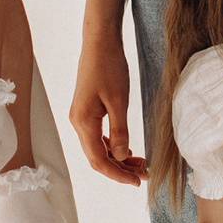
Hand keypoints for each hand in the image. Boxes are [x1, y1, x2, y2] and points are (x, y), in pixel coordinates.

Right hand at [71, 24, 145, 184]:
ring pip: (98, 148)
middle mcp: (78, 122)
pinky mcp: (86, 110)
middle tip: (143, 174)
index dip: (118, 174)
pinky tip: (127, 147)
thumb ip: (119, 131)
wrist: (100, 42)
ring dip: (117, 158)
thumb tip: (121, 157)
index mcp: (83, 122)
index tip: (137, 181)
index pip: (98, 160)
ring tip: (139, 163)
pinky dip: (112, 146)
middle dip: (119, 169)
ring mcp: (81, 116)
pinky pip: (98, 136)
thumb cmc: (109, 67)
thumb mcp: (119, 101)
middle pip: (96, 157)